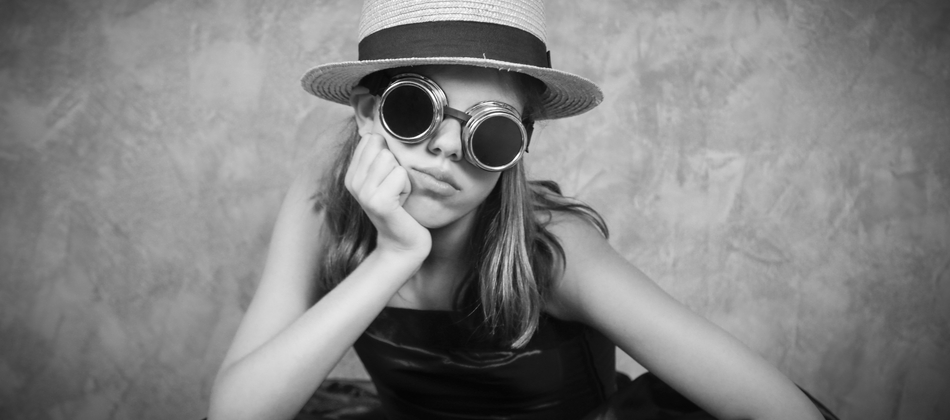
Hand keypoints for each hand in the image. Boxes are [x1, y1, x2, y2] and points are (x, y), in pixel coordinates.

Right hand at [344, 133, 430, 257]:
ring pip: (391, 159)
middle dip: (397, 166)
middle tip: (395, 189)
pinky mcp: (378, 202)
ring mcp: (363, 193)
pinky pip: (400, 174)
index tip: (388, 178)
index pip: (371, 139)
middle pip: (381, 147)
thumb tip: (376, 126)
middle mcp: (352, 182)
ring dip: (403, 177)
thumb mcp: (385, 178)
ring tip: (399, 195)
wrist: (402, 243)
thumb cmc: (400, 208)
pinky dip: (408, 188)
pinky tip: (402, 203)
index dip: (389, 154)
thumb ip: (378, 155)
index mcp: (351, 174)